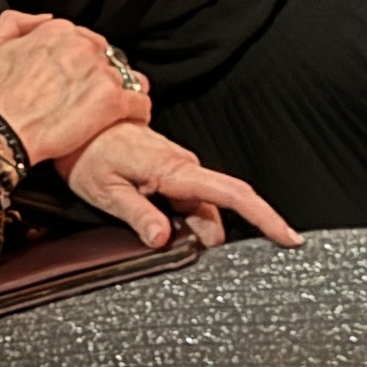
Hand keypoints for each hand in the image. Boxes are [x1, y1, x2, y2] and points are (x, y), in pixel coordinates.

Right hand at [0, 11, 148, 168]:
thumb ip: (15, 22)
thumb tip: (43, 18)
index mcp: (58, 30)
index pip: (83, 39)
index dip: (79, 61)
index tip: (73, 77)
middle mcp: (82, 46)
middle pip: (106, 56)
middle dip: (99, 74)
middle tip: (87, 97)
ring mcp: (99, 73)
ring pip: (124, 78)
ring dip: (119, 92)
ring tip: (109, 112)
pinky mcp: (111, 102)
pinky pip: (139, 103)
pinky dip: (138, 111)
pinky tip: (130, 120)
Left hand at [61, 121, 303, 250]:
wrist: (76, 119)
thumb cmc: (86, 151)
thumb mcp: (104, 190)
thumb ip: (137, 215)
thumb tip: (163, 239)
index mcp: (174, 170)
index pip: (234, 195)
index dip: (267, 218)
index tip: (290, 238)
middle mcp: (183, 166)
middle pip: (217, 213)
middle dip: (205, 239)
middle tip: (166, 248)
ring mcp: (179, 167)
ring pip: (202, 209)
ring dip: (187, 229)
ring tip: (148, 228)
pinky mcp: (170, 169)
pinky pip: (189, 200)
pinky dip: (180, 218)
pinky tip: (156, 222)